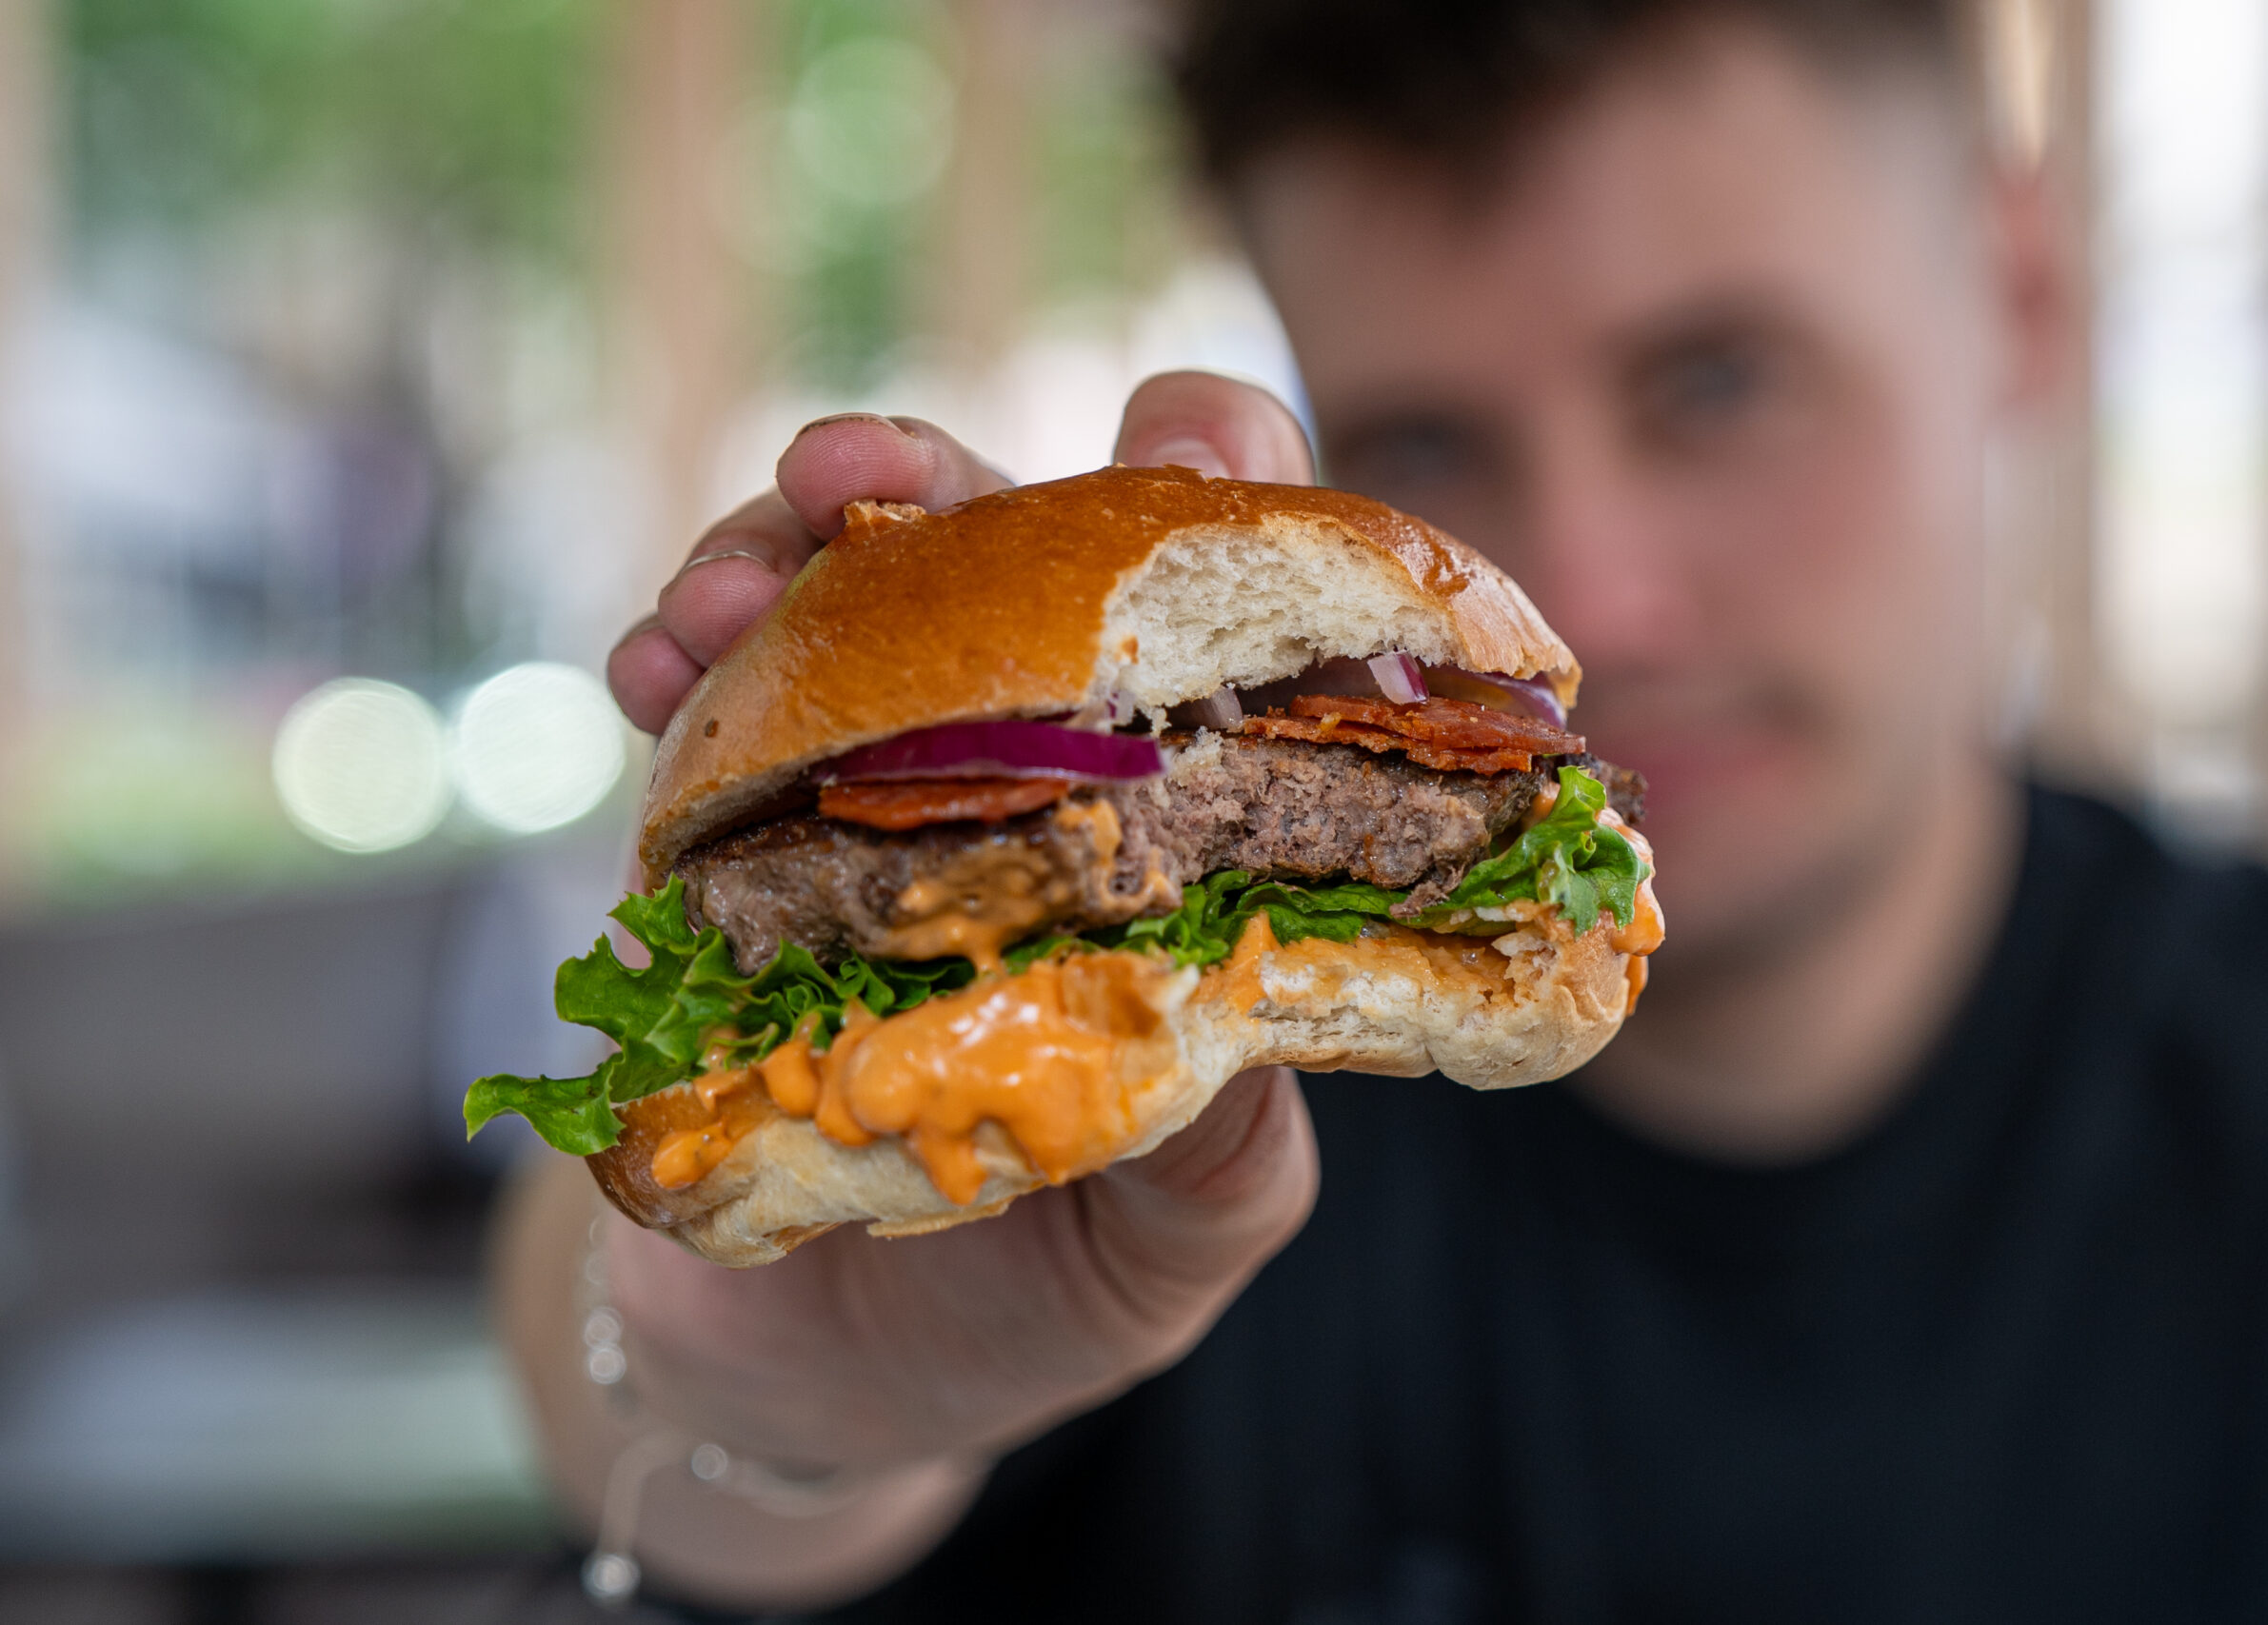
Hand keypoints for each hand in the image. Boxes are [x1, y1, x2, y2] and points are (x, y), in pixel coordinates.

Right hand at [533, 372, 1319, 1608]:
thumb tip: (1257, 1024)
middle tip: (872, 470)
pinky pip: (696, 716)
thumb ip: (1229, 1154)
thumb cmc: (1035, 1289)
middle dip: (945, 482)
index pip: (1222, 629)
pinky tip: (648, 660)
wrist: (807, 1369)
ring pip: (833, 606)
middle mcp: (1021, 778)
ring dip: (778, 549)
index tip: (1184, 441)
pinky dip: (673, 662)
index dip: (1223, 508)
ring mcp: (862, 793)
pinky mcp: (725, 843)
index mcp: (1171, 836)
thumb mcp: (1174, 1246)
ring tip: (735, 569)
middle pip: (1002, 567)